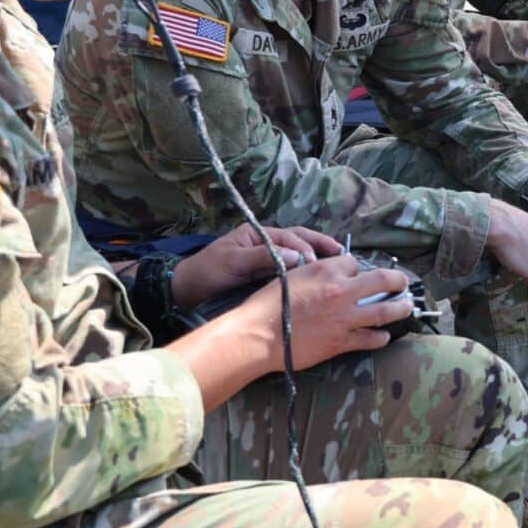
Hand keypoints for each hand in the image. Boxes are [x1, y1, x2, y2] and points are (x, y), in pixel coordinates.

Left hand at [171, 224, 342, 307]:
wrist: (187, 292)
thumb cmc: (206, 272)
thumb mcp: (232, 261)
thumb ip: (263, 257)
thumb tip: (296, 255)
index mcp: (257, 234)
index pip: (289, 236)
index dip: (305, 247)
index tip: (316, 261)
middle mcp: (265, 243)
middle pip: (298, 239)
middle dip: (320, 245)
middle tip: (341, 254)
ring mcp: (266, 259)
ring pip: (297, 253)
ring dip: (317, 257)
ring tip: (336, 264)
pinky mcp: (265, 275)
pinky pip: (290, 270)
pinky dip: (306, 272)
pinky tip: (318, 278)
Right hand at [227, 254, 413, 370]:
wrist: (259, 334)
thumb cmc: (267, 304)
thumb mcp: (290, 275)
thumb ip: (313, 272)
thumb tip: (327, 273)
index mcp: (326, 270)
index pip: (354, 262)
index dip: (357, 268)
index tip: (359, 274)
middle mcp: (341, 291)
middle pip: (383, 281)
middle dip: (398, 280)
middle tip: (404, 283)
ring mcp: (345, 317)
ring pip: (385, 310)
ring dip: (400, 308)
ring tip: (407, 307)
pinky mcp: (342, 341)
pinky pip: (370, 338)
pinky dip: (380, 337)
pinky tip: (384, 336)